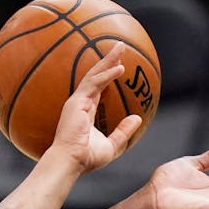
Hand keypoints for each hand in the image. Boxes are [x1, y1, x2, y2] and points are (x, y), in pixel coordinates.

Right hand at [47, 44, 143, 174]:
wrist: (70, 162)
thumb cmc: (87, 158)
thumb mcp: (112, 144)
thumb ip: (123, 131)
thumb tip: (137, 118)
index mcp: (85, 111)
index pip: (98, 87)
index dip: (107, 73)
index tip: (118, 63)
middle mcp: (79, 103)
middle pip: (95, 75)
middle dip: (107, 59)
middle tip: (119, 46)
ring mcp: (77, 101)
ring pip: (94, 75)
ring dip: (108, 60)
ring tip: (120, 47)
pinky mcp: (76, 102)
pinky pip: (94, 84)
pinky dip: (107, 75)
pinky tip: (119, 68)